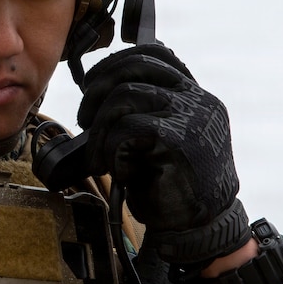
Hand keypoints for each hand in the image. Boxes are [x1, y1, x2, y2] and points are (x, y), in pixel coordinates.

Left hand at [77, 45, 250, 273]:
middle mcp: (198, 100)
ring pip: (125, 95)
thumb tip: (96, 92)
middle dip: (98, 87)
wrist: (198, 229)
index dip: (117, 61)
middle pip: (135, 65)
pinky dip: (111, 150)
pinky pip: (127, 128)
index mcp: (195, 97)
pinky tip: (121, 172)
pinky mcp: (178, 138)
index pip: (156, 54)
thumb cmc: (172, 187)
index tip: (93, 83)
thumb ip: (142, 112)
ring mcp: (191, 116)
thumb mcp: (157, 140)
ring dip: (100, 129)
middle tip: (84, 119)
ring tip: (99, 157)